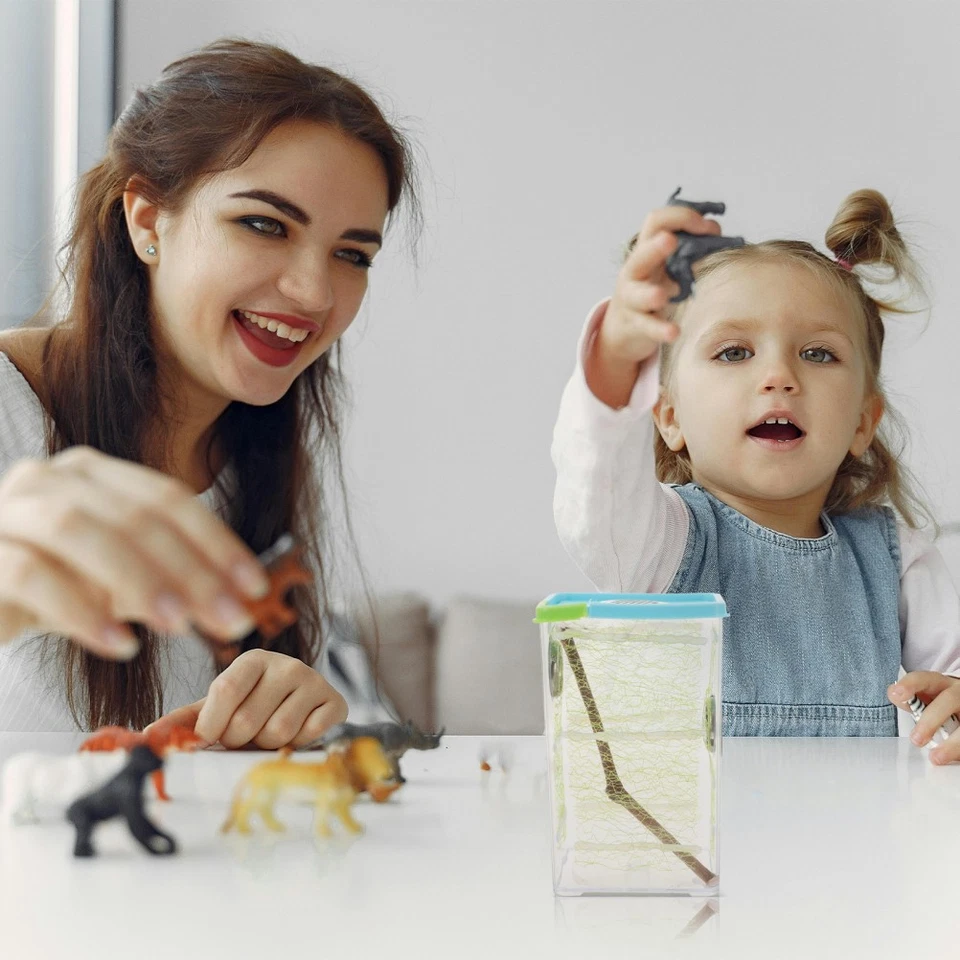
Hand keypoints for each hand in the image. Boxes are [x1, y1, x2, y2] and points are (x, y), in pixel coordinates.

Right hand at [0, 446, 270, 659]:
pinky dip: (81, 610)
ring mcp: (7, 510)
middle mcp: (49, 479)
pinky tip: (119, 643)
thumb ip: (171, 578)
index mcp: (93, 474)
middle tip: (231, 617)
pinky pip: (31, 574)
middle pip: (134, 515)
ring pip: (81, 531)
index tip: (255, 587)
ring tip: (179, 625)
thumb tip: (241, 597)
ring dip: (140, 580)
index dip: (217, 542)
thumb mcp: (118, 579)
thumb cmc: (49, 585)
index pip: (168, 498)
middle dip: (192, 569)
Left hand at [146, 649, 347, 748]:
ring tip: (270, 734)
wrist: (302, 706)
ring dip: (268, 747)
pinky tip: (297, 733)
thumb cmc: (252, 707)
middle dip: (240, 741)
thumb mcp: (217, 709)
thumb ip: (182, 722)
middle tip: (246, 736)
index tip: (210, 739)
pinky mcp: (335, 702)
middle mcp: (286, 664)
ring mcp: (314, 681)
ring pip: (278, 734)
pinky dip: (297, 745)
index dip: (213, 724)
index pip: (225, 690)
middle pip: (248, 721)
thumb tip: (144, 738)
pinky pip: (309, 736)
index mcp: (252, 661)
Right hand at [585, 206, 720, 407]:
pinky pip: (647, 327)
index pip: (656, 222)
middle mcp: (634, 272)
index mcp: (645, 251)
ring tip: (661, 296)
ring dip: (649, 294)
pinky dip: (661, 330)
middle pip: (640, 255)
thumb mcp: (666, 267)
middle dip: (655, 248)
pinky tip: (674, 332)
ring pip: (637, 294)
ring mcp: (631, 300)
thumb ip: (688, 249)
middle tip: (671, 241)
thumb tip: (716, 231)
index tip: (709, 227)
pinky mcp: (634, 324)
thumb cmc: (651, 289)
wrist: (623, 328)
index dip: (681, 218)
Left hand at [888, 672, 959, 763]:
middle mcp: (958, 692)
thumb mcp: (926, 698)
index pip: (924, 679)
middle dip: (931, 720)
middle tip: (916, 740)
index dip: (910, 685)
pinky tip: (954, 758)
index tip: (897, 694)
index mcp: (940, 683)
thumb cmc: (941, 703)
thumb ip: (910, 700)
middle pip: (949, 700)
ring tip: (936, 757)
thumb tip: (895, 696)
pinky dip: (958, 751)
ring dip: (951, 744)